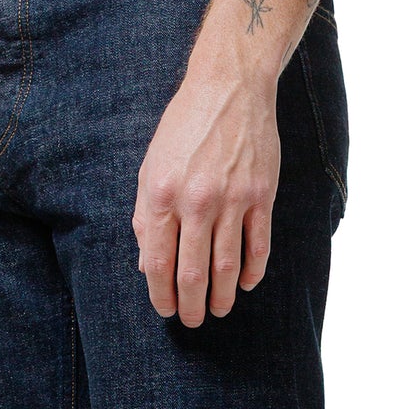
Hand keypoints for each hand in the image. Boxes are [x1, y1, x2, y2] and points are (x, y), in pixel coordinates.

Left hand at [133, 65, 279, 326]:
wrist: (229, 87)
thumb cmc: (184, 128)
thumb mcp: (150, 168)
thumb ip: (146, 218)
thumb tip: (148, 265)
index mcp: (162, 195)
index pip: (158, 263)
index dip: (160, 294)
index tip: (165, 310)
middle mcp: (197, 201)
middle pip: (193, 272)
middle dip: (191, 305)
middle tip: (192, 321)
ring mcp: (233, 199)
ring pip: (228, 266)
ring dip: (224, 296)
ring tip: (220, 310)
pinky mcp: (262, 195)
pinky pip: (259, 245)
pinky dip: (254, 271)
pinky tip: (248, 284)